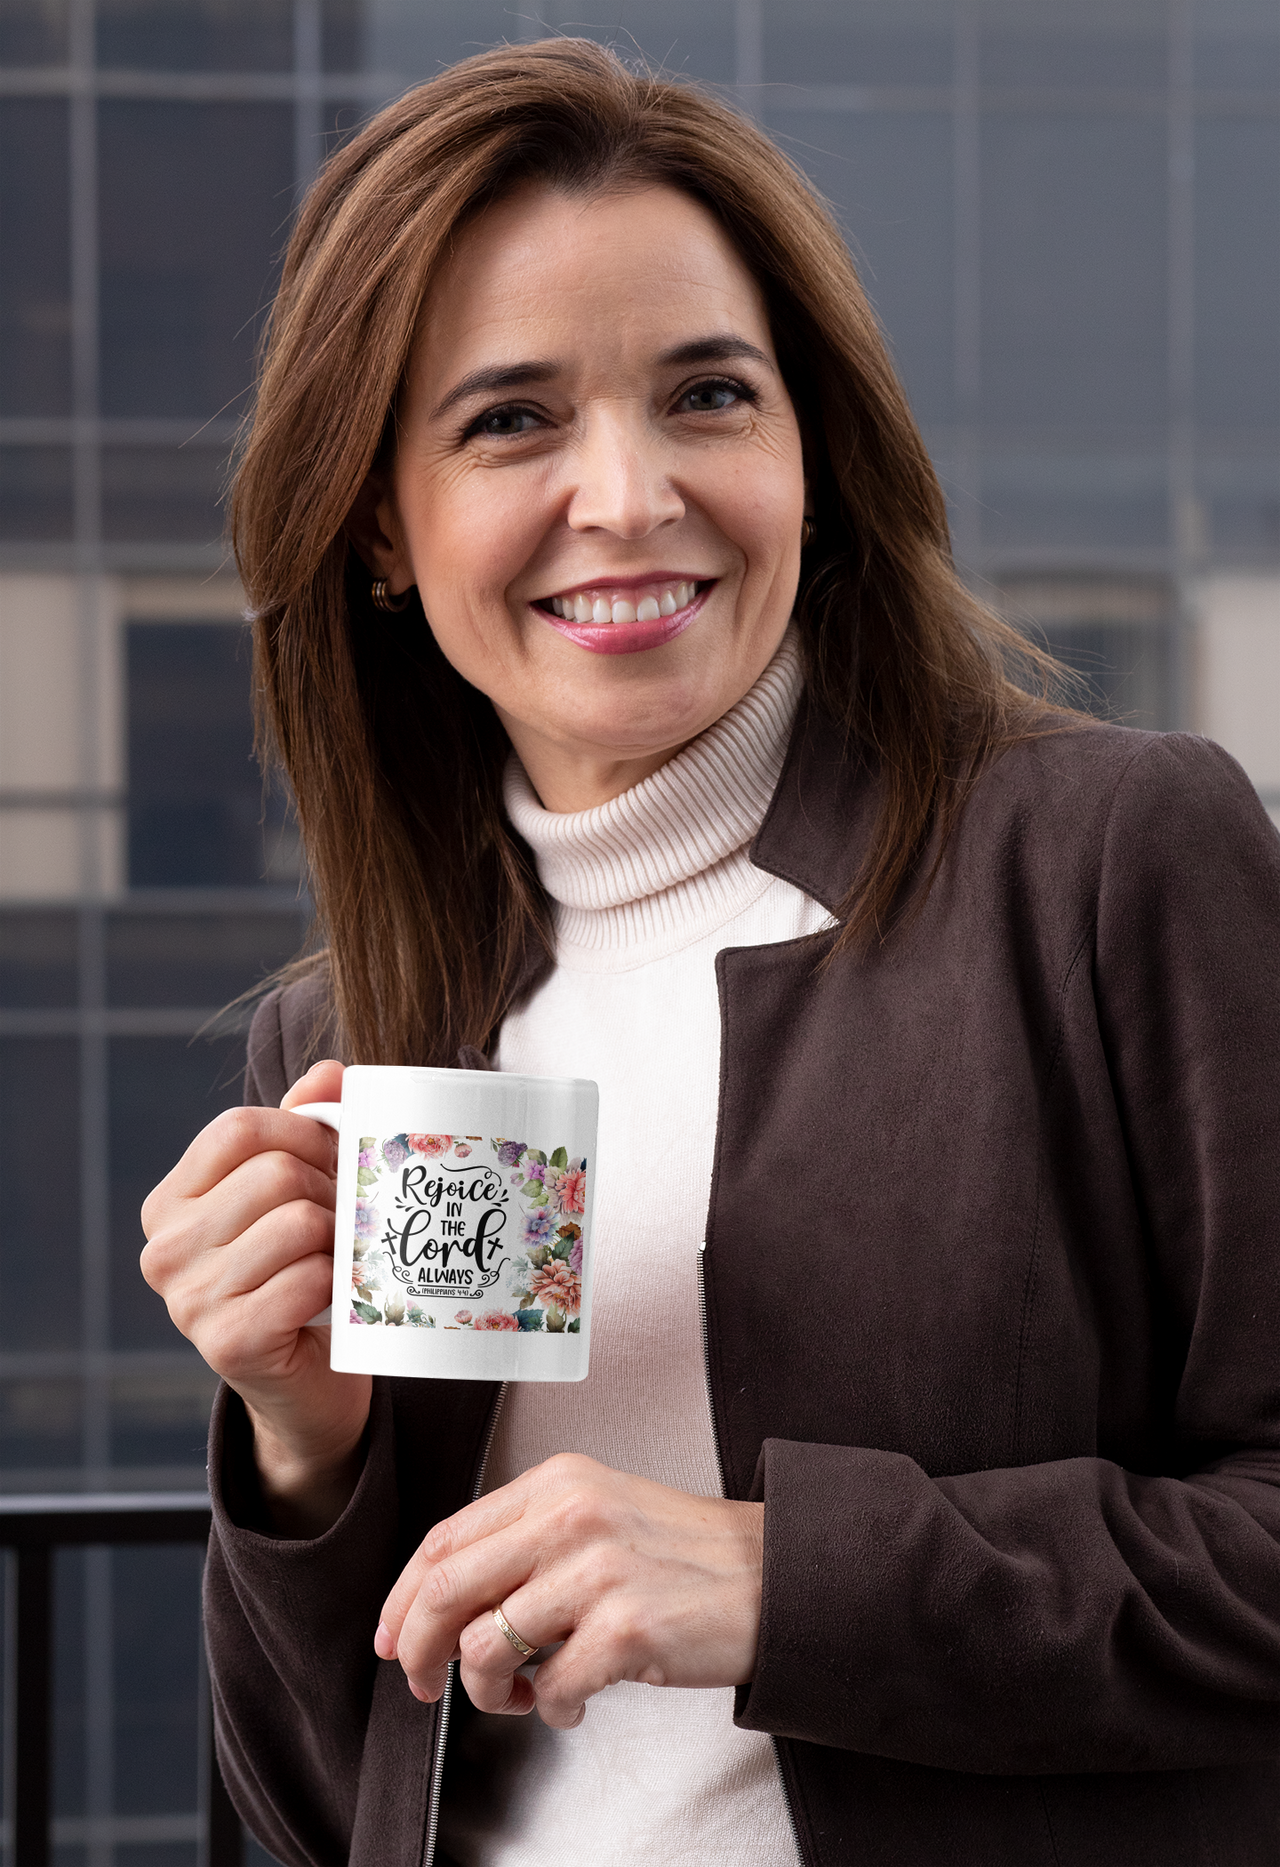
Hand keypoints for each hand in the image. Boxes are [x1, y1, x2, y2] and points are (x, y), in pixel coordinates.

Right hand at [140, 1059, 371, 1533]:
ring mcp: (189, 1301)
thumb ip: (306, 1127)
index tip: (336, 1159)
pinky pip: (308, 1277)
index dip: (306, 1131)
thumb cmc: (302, 1275)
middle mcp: (165, 1250)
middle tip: (351, 1218)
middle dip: (333, 1188)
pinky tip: (338, 1297)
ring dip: (341, 1236)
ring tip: (344, 1255)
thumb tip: (330, 1072)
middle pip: (276, 1172)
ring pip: (298, 1221)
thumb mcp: (298, 1194)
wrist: (308, 1387)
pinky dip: (339, 1281)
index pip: (239, 1127)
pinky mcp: (228, 1343)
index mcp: (172, 1203)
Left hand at [374, 1453, 763, 1727]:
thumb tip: (444, 1605)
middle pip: (448, 1590)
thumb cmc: (682, 1553)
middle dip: (419, 1650)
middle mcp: (572, 1516)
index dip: (403, 1597)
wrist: (772, 1574)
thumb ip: (525, 1540)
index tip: (391, 1637)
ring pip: (488, 1647)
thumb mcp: (597, 1513)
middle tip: (424, 1684)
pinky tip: (573, 1702)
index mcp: (557, 1482)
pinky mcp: (628, 1628)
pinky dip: (552, 1711)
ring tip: (522, 1694)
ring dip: (490, 1692)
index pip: (447, 1539)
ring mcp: (600, 1571)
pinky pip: (552, 1689)